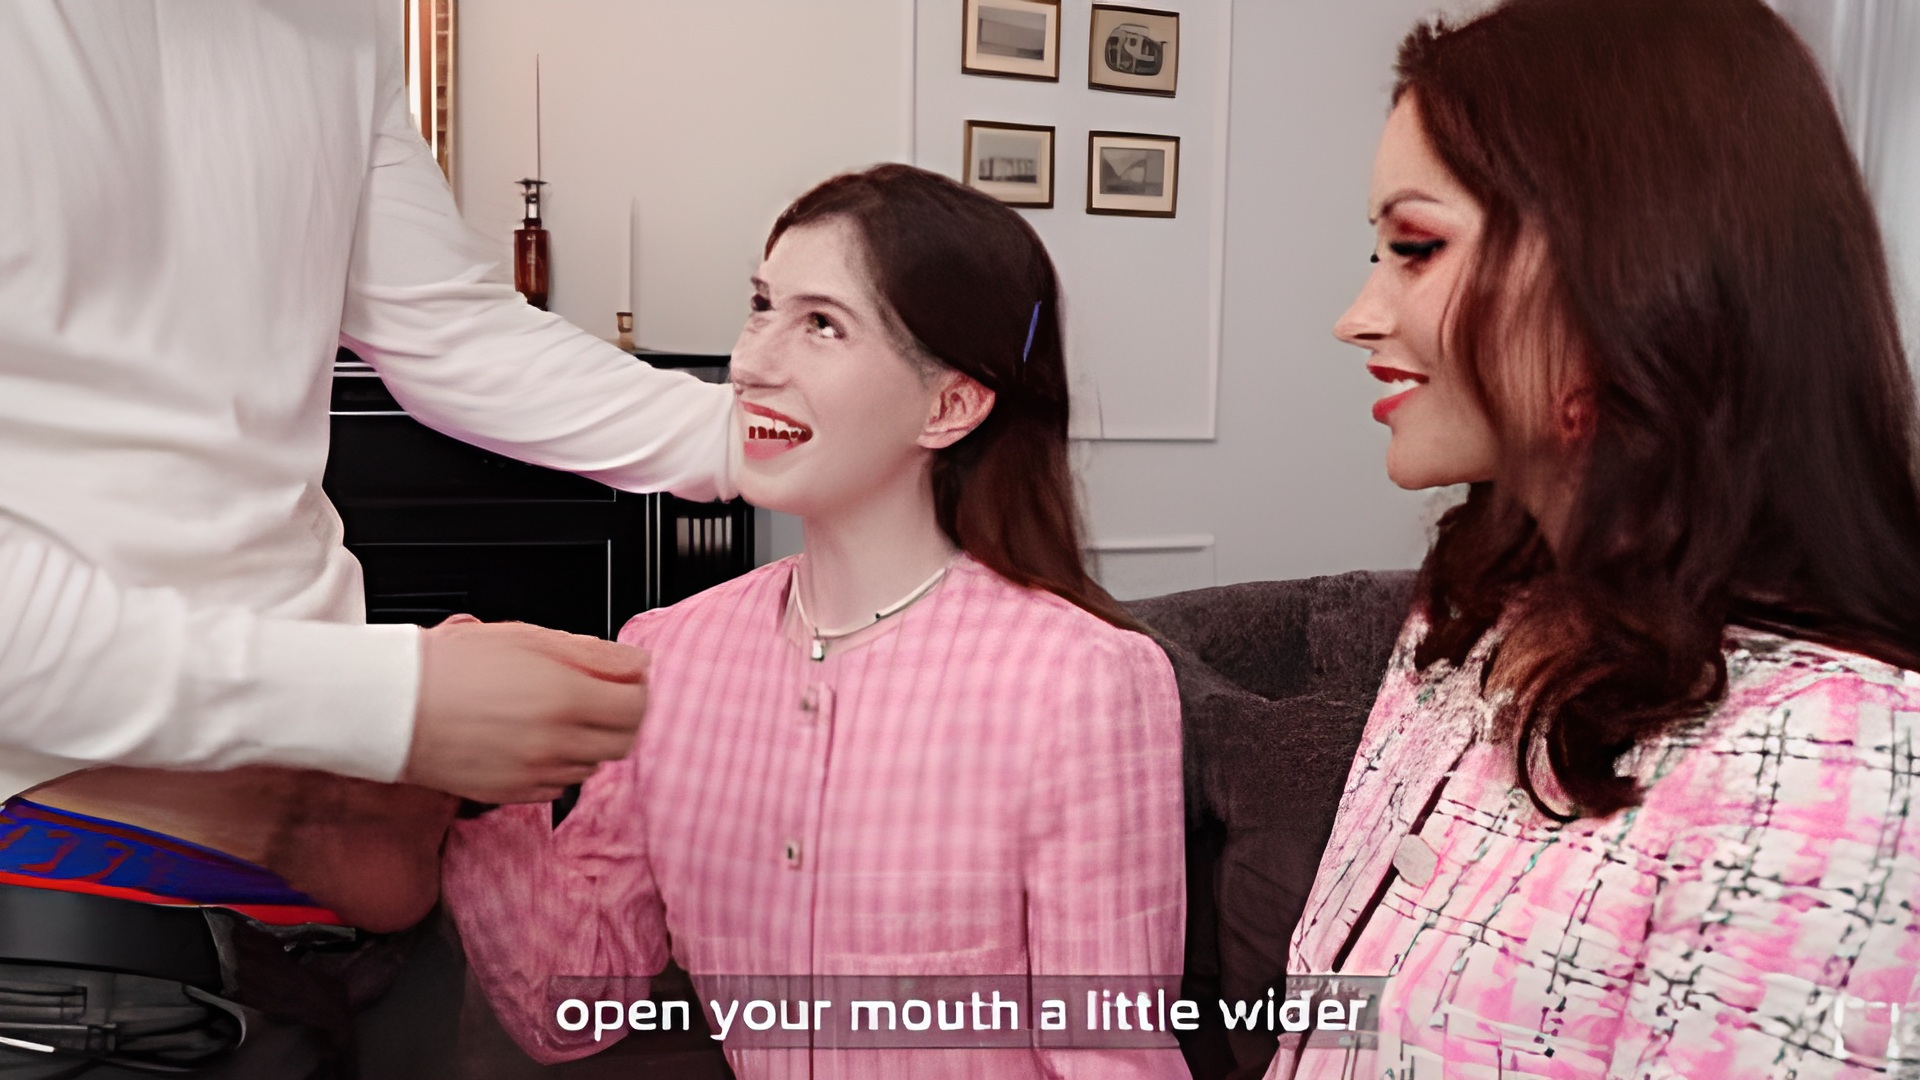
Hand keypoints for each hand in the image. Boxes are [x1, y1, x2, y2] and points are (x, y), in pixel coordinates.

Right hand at [403, 616, 649, 802]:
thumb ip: (593, 653)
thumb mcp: (527, 637)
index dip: (637, 691)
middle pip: (622, 742)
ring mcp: (534, 774)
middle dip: (620, 718)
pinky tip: (534, 739)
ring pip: (591, 766)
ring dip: (589, 742)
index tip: (627, 681)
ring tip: (557, 714)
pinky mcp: (511, 794)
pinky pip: (557, 785)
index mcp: (566, 699)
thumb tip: (637, 664)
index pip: (638, 708)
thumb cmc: (451, 665)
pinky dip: (559, 764)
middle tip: (601, 697)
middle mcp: (556, 744)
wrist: (392, 704)